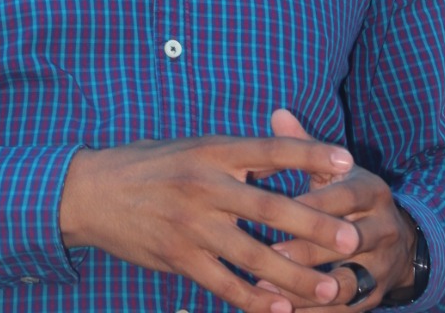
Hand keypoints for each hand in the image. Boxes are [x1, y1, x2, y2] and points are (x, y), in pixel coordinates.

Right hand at [59, 131, 359, 312]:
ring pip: (254, 255)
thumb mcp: (192, 147)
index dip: (310, 155)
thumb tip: (281, 156)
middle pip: (270, 208)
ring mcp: (192, 224)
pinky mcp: (179, 257)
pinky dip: (255, 301)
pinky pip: (225, 284)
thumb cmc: (149, 164)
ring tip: (333, 288)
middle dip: (315, 226)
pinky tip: (281, 310)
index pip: (270, 150)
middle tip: (351, 239)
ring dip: (297, 276)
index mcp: (212, 150)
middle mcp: (205, 185)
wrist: (93, 191)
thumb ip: (234, 156)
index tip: (347, 161)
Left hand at [262, 111, 416, 311]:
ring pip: (347, 283)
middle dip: (308, 251)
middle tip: (268, 256)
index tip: (277, 209)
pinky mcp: (375, 298)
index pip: (345, 197)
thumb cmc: (348, 196)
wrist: (398, 239)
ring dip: (307, 290)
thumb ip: (306, 146)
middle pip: (348, 242)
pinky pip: (345, 312)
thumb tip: (278, 112)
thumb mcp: (335, 169)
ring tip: (268, 292)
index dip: (314, 204)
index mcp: (372, 191)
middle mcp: (384, 229)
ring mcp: (383, 267)